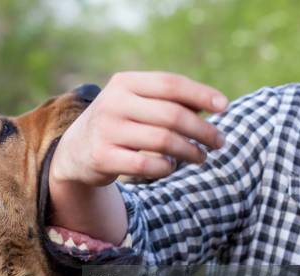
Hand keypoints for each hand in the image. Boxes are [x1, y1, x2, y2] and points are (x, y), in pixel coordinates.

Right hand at [51, 71, 227, 185]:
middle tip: (219, 142)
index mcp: (124, 83)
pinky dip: (166, 168)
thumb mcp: (136, 103)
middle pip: (172, 115)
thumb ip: (169, 101)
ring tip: (201, 157)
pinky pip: (147, 165)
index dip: (201, 94)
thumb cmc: (118, 124)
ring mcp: (106, 131)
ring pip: (163, 141)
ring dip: (190, 151)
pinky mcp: (103, 157)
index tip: (225, 107)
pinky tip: (171, 167)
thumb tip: (214, 105)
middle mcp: (113, 103)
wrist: (75, 151)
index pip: (170, 84)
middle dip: (202, 130)